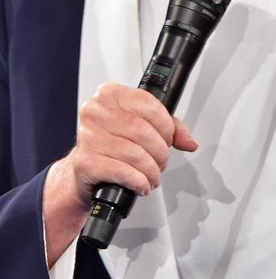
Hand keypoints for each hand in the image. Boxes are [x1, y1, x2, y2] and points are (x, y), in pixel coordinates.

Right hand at [42, 82, 196, 264]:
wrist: (84, 171)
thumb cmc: (112, 143)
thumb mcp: (141, 125)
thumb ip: (168, 127)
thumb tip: (189, 141)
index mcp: (110, 94)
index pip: (148, 104)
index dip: (166, 126)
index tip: (169, 139)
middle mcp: (95, 111)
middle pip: (142, 131)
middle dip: (160, 152)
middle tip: (161, 162)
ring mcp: (87, 137)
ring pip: (134, 153)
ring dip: (151, 170)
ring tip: (152, 176)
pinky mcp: (85, 162)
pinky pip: (122, 171)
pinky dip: (138, 181)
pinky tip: (141, 185)